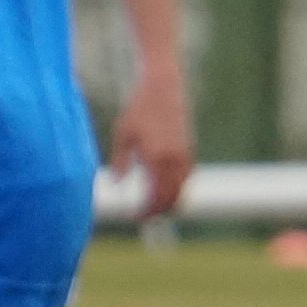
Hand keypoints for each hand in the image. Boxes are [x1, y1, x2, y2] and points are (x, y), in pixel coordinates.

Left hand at [110, 66, 195, 217]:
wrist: (163, 89)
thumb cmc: (139, 110)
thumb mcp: (123, 135)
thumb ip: (120, 163)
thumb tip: (117, 186)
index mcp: (156, 158)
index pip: (155, 197)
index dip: (145, 212)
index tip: (133, 217)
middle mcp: (174, 160)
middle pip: (171, 200)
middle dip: (157, 212)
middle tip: (142, 216)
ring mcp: (185, 156)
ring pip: (182, 191)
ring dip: (168, 203)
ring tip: (152, 206)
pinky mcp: (190, 151)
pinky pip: (186, 180)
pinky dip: (177, 189)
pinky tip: (163, 190)